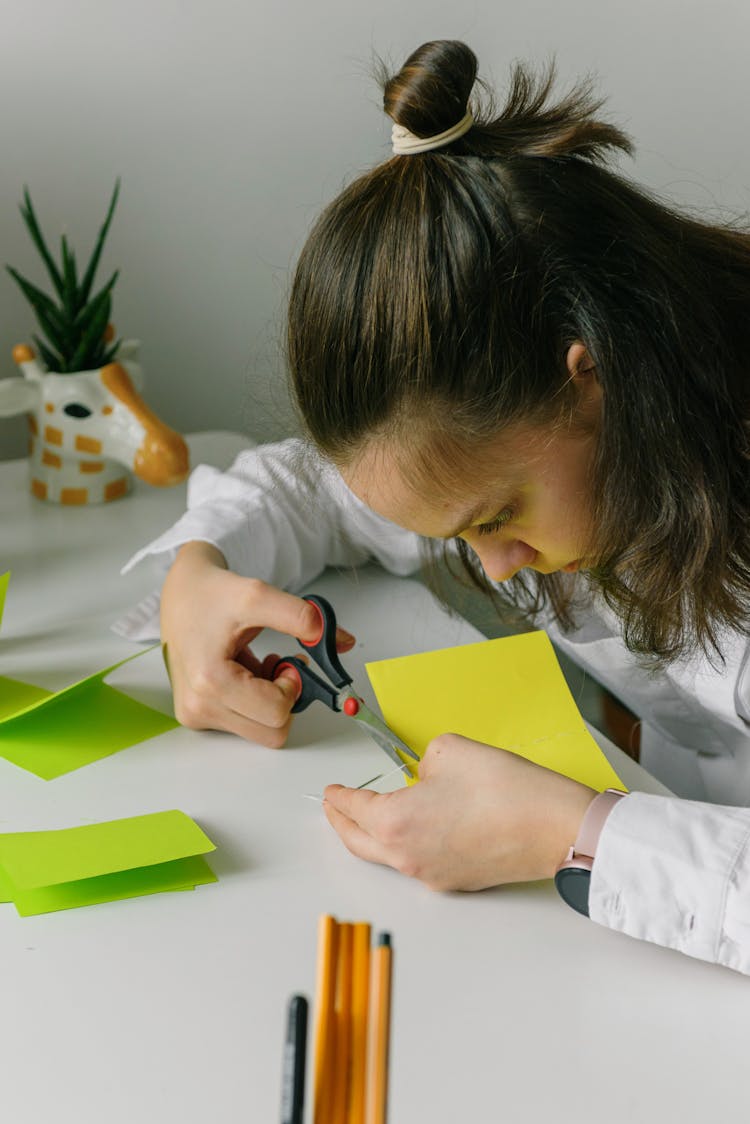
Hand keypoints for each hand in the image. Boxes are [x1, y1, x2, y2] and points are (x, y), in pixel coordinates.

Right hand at [160, 541, 354, 745]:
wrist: (181, 593)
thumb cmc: (213, 594)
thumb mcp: (259, 595)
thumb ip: (301, 617)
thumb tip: (343, 641)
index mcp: (210, 681)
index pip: (276, 713)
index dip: (292, 686)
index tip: (286, 660)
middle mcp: (198, 706)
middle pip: (272, 732)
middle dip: (284, 699)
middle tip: (277, 665)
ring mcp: (195, 714)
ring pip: (260, 731)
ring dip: (270, 700)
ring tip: (257, 665)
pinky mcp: (196, 715)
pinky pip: (243, 724)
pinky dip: (254, 701)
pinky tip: (244, 672)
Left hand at [323, 733, 596, 889]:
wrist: (555, 828)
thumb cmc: (506, 789)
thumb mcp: (450, 751)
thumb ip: (423, 762)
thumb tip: (423, 776)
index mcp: (395, 822)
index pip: (353, 808)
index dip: (338, 796)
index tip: (330, 790)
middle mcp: (406, 856)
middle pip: (358, 842)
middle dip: (341, 823)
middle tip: (333, 806)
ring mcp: (430, 874)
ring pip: (386, 856)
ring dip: (372, 835)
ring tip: (371, 815)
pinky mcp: (455, 881)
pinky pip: (416, 862)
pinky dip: (404, 845)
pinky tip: (416, 826)